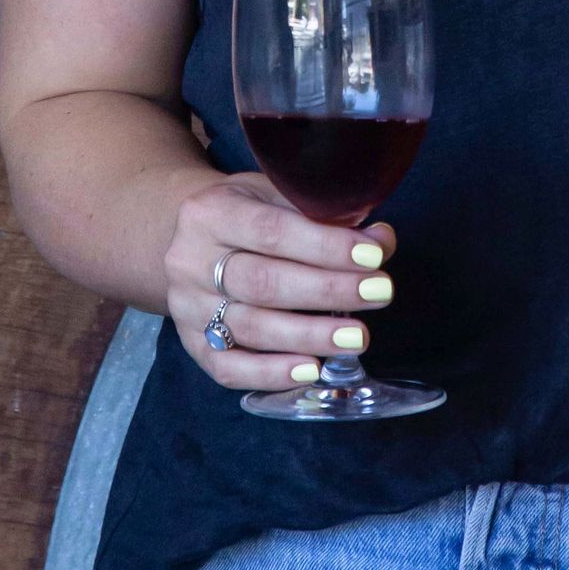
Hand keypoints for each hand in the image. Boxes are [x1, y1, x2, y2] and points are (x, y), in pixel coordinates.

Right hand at [165, 174, 396, 392]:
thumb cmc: (248, 215)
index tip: (373, 256)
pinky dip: (271, 373)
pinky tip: (311, 369)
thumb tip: (381, 240)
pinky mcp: (191, 345)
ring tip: (357, 337)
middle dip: (327, 290)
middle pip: (263, 282)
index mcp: (210, 213)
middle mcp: (189, 261)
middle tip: (378, 293)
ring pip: (250, 327)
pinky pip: (229, 367)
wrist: (189, 239)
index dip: (325, 246)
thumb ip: (326, 215)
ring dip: (309, 335)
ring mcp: (187, 307)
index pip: (272, 231)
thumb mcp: (277, 196)